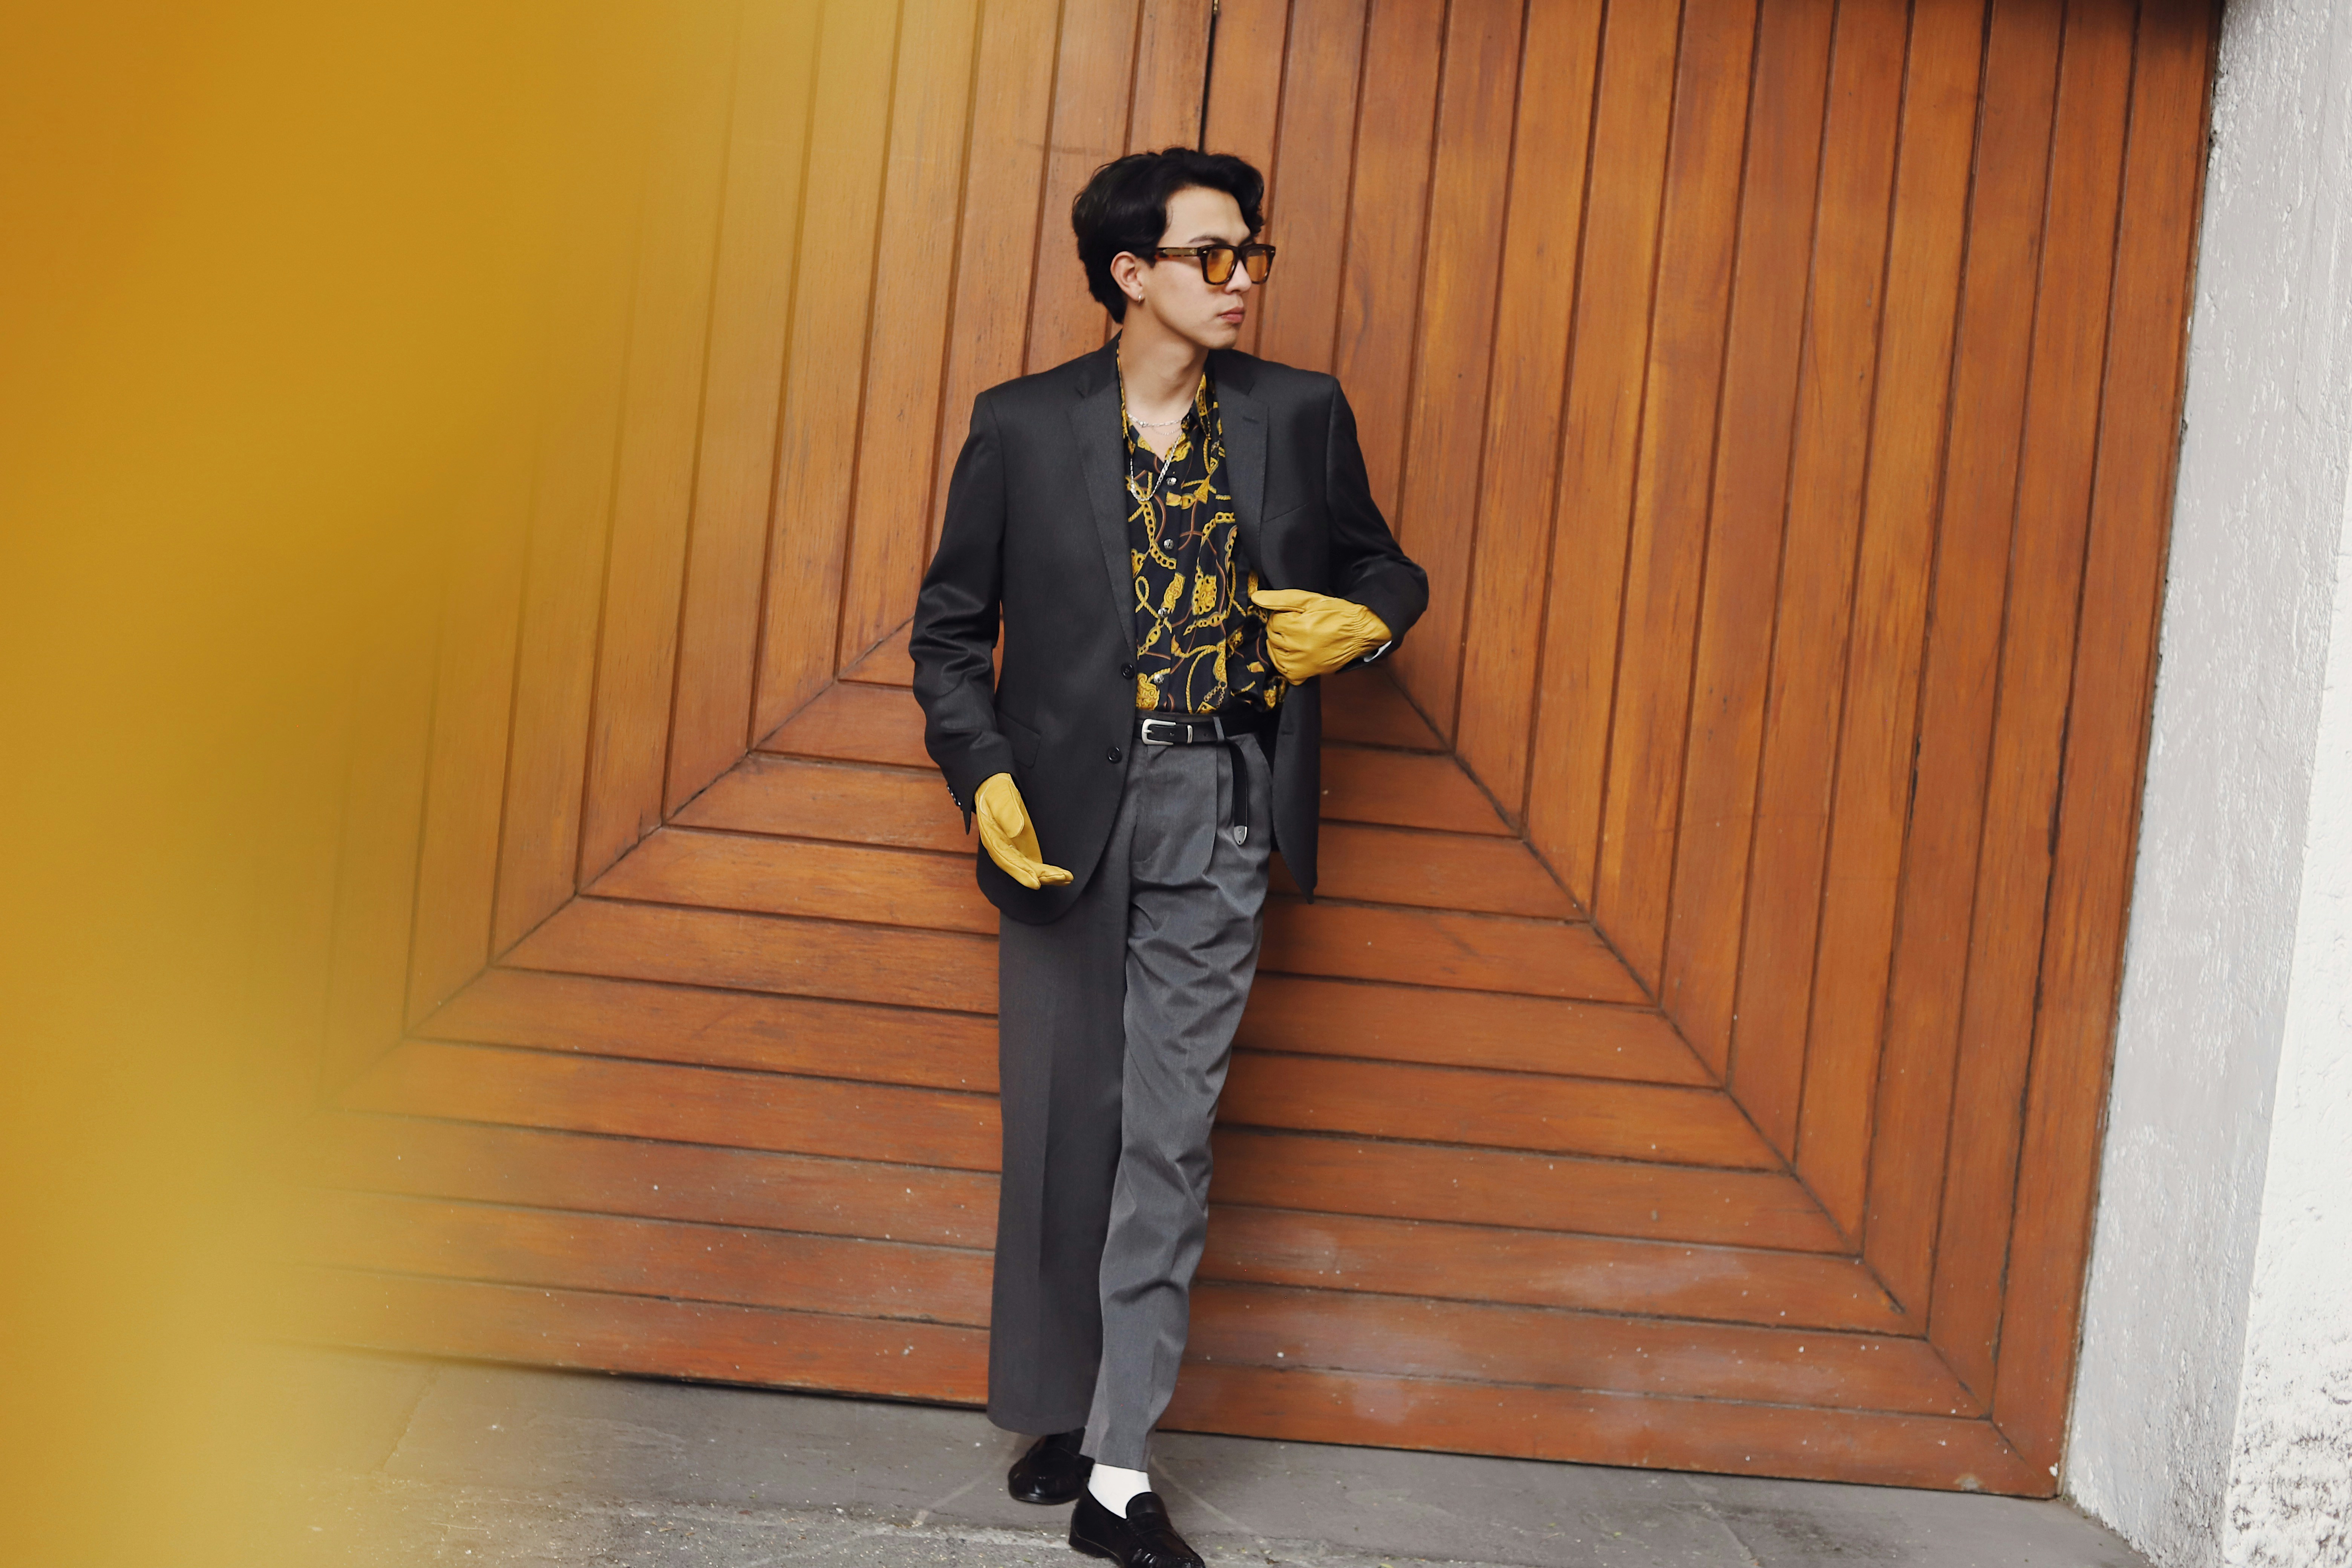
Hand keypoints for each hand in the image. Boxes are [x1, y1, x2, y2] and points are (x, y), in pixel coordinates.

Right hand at [974, 773, 1071, 888]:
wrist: (996, 791)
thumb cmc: (996, 793)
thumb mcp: (1000, 799)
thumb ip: (1007, 814)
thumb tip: (1016, 832)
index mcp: (993, 841)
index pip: (1006, 861)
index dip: (1021, 873)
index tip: (1035, 883)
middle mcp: (1004, 851)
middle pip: (1022, 869)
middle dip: (1042, 876)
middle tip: (1061, 877)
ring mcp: (1015, 852)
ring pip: (1031, 870)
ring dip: (1049, 876)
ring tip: (1067, 878)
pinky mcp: (1025, 850)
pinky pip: (1037, 866)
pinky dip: (1050, 872)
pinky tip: (1065, 878)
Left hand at [1248, 588, 1391, 681]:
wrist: (1360, 631)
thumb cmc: (1338, 613)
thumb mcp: (1310, 599)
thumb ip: (1281, 599)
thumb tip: (1256, 597)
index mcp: (1298, 627)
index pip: (1273, 621)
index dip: (1281, 615)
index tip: (1292, 614)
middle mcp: (1299, 647)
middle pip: (1273, 637)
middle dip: (1279, 629)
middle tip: (1294, 624)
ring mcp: (1303, 663)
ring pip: (1276, 656)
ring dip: (1279, 646)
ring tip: (1292, 638)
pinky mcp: (1309, 673)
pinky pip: (1287, 674)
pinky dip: (1286, 666)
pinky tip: (1293, 655)